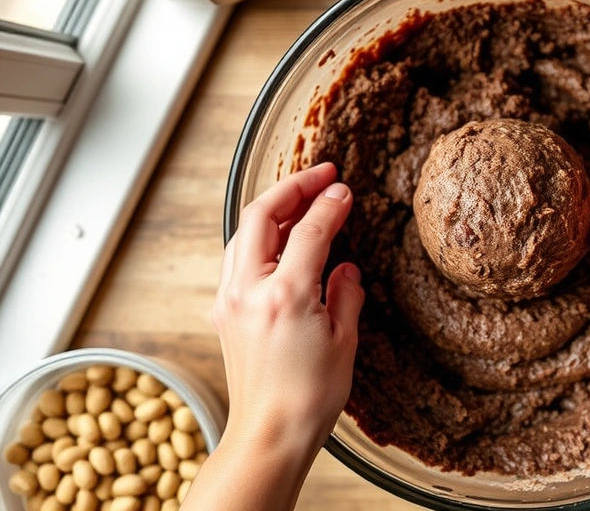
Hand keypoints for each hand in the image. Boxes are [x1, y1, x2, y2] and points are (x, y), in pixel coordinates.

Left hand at [212, 162, 363, 451]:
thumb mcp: (344, 341)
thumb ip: (346, 293)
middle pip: (262, 216)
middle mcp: (249, 291)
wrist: (270, 434)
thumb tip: (345, 268)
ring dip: (273, 209)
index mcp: (285, 296)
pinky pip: (238, 258)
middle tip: (322, 174)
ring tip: (302, 199)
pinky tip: (282, 239)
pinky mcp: (224, 312)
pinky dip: (261, 237)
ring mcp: (230, 300)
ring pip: (244, 233)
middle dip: (292, 187)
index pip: (309, 230)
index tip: (345, 190)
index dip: (330, 204)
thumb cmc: (309, 397)